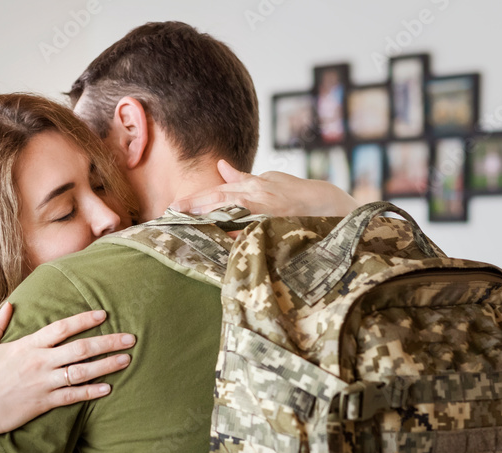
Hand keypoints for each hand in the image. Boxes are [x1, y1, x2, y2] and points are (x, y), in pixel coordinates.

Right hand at [0, 304, 133, 439]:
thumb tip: (9, 305)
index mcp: (26, 346)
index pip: (61, 328)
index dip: (84, 320)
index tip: (104, 314)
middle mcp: (38, 362)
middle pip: (80, 348)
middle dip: (108, 341)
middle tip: (130, 338)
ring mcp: (42, 383)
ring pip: (82, 371)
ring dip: (107, 365)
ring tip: (126, 360)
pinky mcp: (43, 403)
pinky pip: (73, 396)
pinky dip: (91, 392)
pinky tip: (108, 388)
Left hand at [170, 160, 360, 217]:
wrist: (331, 204)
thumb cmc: (299, 195)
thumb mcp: (271, 181)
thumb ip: (244, 178)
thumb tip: (222, 167)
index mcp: (253, 187)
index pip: (218, 192)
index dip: (195, 199)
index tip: (174, 207)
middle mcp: (257, 195)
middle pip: (219, 198)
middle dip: (195, 205)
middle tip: (171, 213)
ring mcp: (266, 208)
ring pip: (232, 209)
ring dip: (209, 214)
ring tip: (187, 220)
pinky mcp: (277, 220)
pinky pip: (251, 225)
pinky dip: (236, 229)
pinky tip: (220, 236)